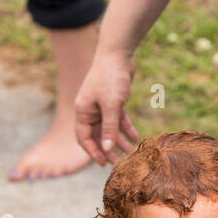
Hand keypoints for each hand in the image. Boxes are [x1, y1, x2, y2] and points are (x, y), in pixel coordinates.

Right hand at [74, 50, 138, 164]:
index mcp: (82, 111)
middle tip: (118, 164)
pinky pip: (119, 121)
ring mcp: (101, 107)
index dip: (93, 152)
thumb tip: (107, 149)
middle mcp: (90, 110)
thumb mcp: (111, 105)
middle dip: (107, 150)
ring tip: (130, 153)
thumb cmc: (111, 77)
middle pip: (97, 136)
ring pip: (109, 130)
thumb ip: (109, 128)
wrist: (118, 54)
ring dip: (118, 141)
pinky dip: (126, 129)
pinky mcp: (114, 102)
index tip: (104, 163)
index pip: (84, 138)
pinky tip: (135, 138)